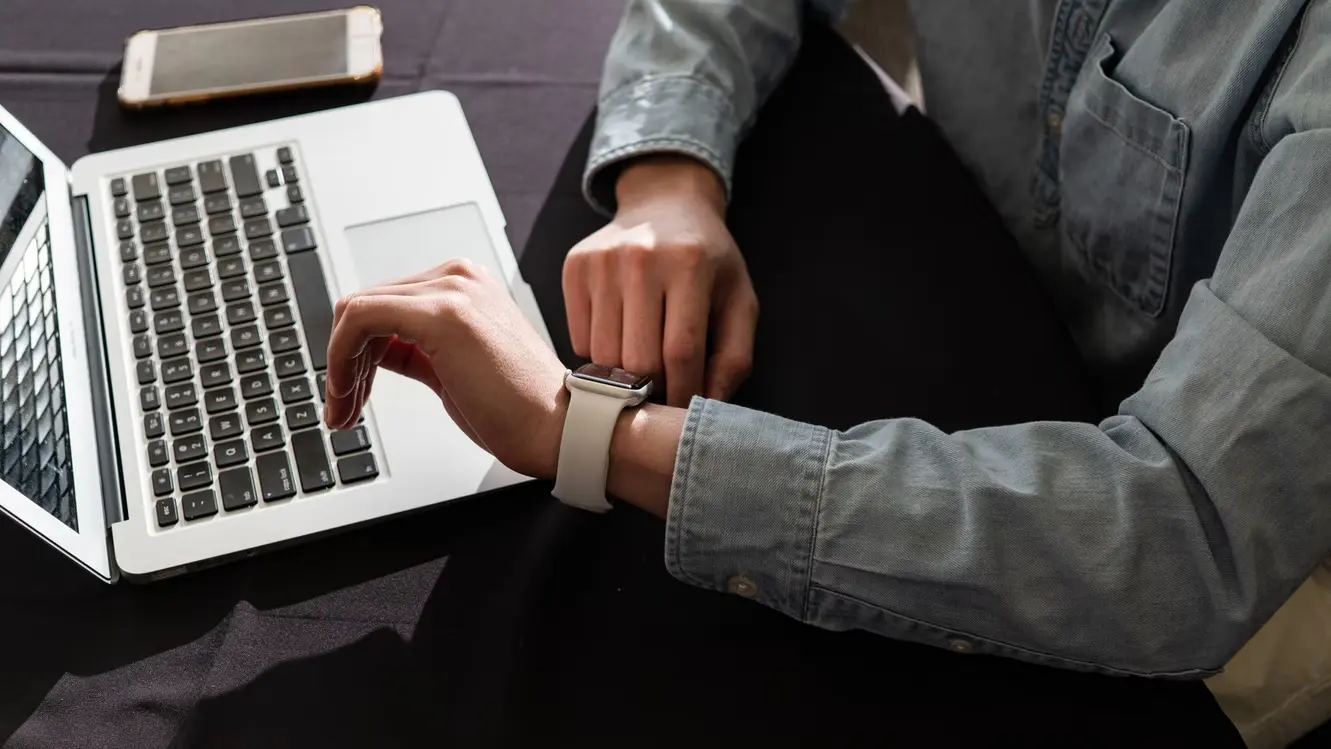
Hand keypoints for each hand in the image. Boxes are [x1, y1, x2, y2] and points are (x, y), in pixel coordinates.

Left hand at [323, 259, 568, 478]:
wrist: (560, 428)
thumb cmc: (519, 410)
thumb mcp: (453, 370)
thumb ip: (414, 350)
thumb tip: (369, 352)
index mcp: (465, 285)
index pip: (385, 302)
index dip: (355, 349)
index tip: (351, 390)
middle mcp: (458, 277)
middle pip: (365, 304)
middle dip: (342, 359)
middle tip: (340, 406)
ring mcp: (452, 290)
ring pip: (356, 310)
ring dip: (338, 364)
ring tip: (344, 410)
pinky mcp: (441, 313)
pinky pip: (361, 319)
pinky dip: (340, 357)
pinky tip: (349, 394)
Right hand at [563, 156, 758, 406]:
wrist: (664, 205)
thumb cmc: (708, 262)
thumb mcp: (738, 301)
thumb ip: (734, 357)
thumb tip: (707, 406)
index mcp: (691, 264)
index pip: (681, 352)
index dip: (683, 393)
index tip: (683, 411)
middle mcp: (642, 258)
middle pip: (638, 359)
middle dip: (653, 389)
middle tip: (663, 392)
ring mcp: (603, 261)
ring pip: (603, 356)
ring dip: (623, 377)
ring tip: (642, 369)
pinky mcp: (575, 267)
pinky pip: (579, 339)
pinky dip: (599, 356)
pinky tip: (620, 340)